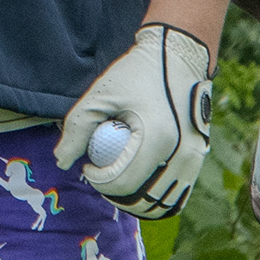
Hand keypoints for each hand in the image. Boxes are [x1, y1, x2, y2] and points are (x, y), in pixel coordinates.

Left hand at [55, 24, 215, 220]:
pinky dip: (155, 196)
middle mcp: (180, 154)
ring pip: (162, 203)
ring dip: (135, 199)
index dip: (98, 181)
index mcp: (157, 138)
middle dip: (114, 192)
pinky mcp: (197, 158)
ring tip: (118, 176)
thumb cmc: (138, 72)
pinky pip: (177, 193)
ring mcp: (193, 158)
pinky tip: (138, 180)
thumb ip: (78, 129)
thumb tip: (62, 161)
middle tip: (101, 172)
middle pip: (142, 200)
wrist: (179, 56)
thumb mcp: (102, 94)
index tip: (88, 164)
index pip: (123, 184)